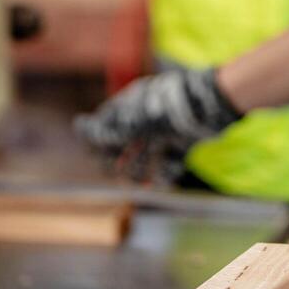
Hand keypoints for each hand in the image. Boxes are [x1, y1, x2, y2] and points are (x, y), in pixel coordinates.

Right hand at [74, 69, 241, 175]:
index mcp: (131, 105)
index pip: (105, 123)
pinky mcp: (182, 143)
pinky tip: (159, 184)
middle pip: (123, 144)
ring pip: (144, 156)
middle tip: (117, 172)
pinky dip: (162, 174)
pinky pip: (168, 162)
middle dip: (117, 160)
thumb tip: (79, 127)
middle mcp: (146, 118)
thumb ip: (106, 127)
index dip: (98, 140)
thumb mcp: (132, 119)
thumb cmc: (167, 109)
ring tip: (139, 183)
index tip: (96, 153)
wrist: (209, 106)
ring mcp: (164, 131)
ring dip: (138, 171)